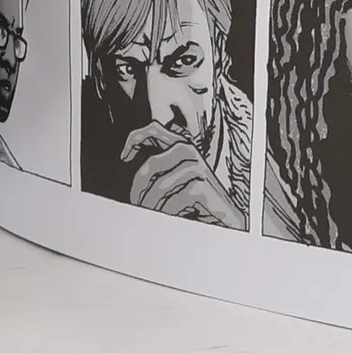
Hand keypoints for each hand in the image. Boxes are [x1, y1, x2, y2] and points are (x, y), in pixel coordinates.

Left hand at [121, 122, 245, 227]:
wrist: (228, 222)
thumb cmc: (199, 204)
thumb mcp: (177, 182)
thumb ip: (160, 170)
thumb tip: (127, 161)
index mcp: (182, 146)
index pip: (154, 129)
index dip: (135, 139)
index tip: (123, 157)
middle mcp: (190, 151)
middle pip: (151, 164)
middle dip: (139, 188)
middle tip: (136, 205)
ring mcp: (197, 167)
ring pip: (160, 186)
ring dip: (151, 206)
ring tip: (150, 217)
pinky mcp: (202, 185)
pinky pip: (172, 200)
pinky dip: (166, 213)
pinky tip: (170, 221)